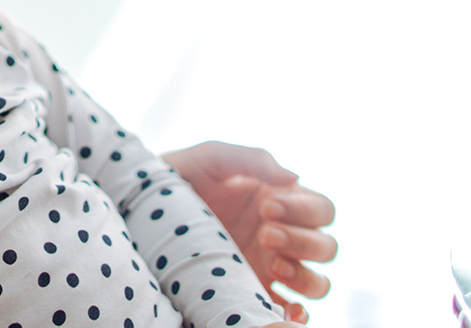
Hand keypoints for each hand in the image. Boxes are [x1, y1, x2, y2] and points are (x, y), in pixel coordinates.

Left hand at [163, 141, 337, 319]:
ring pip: (318, 282)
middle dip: (301, 241)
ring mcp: (273, 268)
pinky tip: (281, 308)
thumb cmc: (185, 176)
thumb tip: (294, 177)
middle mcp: (286, 236)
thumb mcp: (216, 158)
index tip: (266, 205)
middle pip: (325, 248)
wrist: (145, 207)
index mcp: (284, 201)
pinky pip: (292, 310)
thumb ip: (255, 160)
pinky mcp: (256, 292)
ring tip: (270, 263)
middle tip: (265, 233)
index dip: (304, 210)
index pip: (321, 210)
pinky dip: (297, 314)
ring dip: (304, 276)